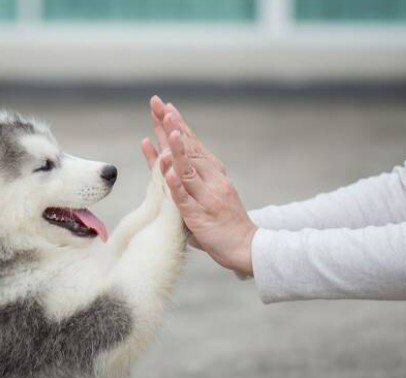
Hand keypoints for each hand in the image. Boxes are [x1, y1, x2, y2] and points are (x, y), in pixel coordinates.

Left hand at [141, 96, 256, 275]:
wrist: (246, 245)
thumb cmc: (223, 220)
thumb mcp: (206, 192)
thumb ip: (186, 177)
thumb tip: (166, 159)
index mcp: (212, 172)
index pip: (191, 143)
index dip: (177, 125)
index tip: (165, 106)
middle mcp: (211, 179)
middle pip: (188, 149)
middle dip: (171, 126)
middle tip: (159, 105)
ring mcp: (205, 196)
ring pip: (188, 169)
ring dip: (177, 148)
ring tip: (167, 129)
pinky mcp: (199, 215)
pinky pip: (185, 199)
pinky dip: (176, 185)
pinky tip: (168, 172)